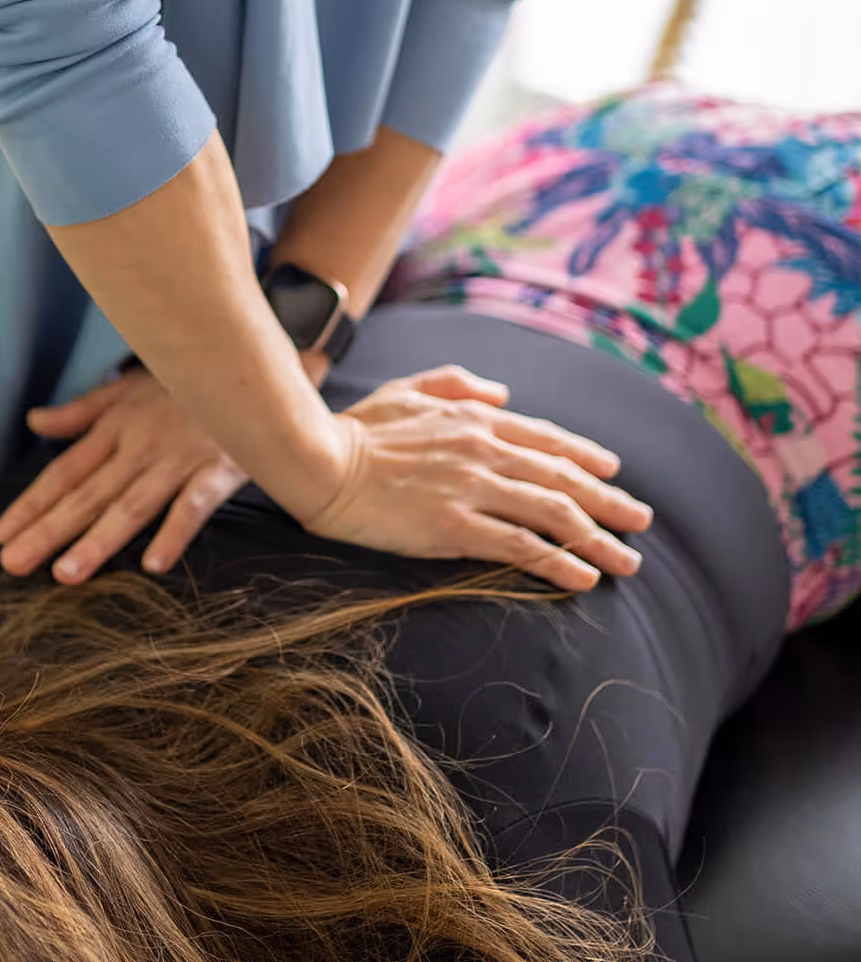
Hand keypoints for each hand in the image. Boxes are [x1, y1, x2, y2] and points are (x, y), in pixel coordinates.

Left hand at [0, 368, 248, 583]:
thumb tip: (35, 422)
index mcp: (117, 425)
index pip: (67, 471)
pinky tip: (153, 564)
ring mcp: (180, 458)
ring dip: (99, 539)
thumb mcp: (128, 388)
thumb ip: (81, 412)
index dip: (34, 502)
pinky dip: (175, 532)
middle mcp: (142, 443)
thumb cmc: (184, 383)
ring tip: (66, 574)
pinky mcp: (219, 470)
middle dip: (50, 530)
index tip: (2, 534)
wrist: (250, 366)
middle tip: (13, 564)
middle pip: (90, 494)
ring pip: (133, 504)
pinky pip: (194, 505)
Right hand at [302, 366, 652, 592]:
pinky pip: (519, 545)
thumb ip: (457, 384)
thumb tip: (500, 392)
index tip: (614, 474)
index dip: (586, 457)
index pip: (545, 438)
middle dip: (610, 503)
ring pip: (552, 513)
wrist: (318, 459)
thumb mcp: (408, 389)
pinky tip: (584, 577)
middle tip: (642, 523)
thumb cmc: (357, 428)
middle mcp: (483, 450)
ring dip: (598, 539)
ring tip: (627, 563)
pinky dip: (558, 561)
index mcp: (474, 418)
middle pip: (562, 478)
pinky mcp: (453, 526)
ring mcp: (471, 488)